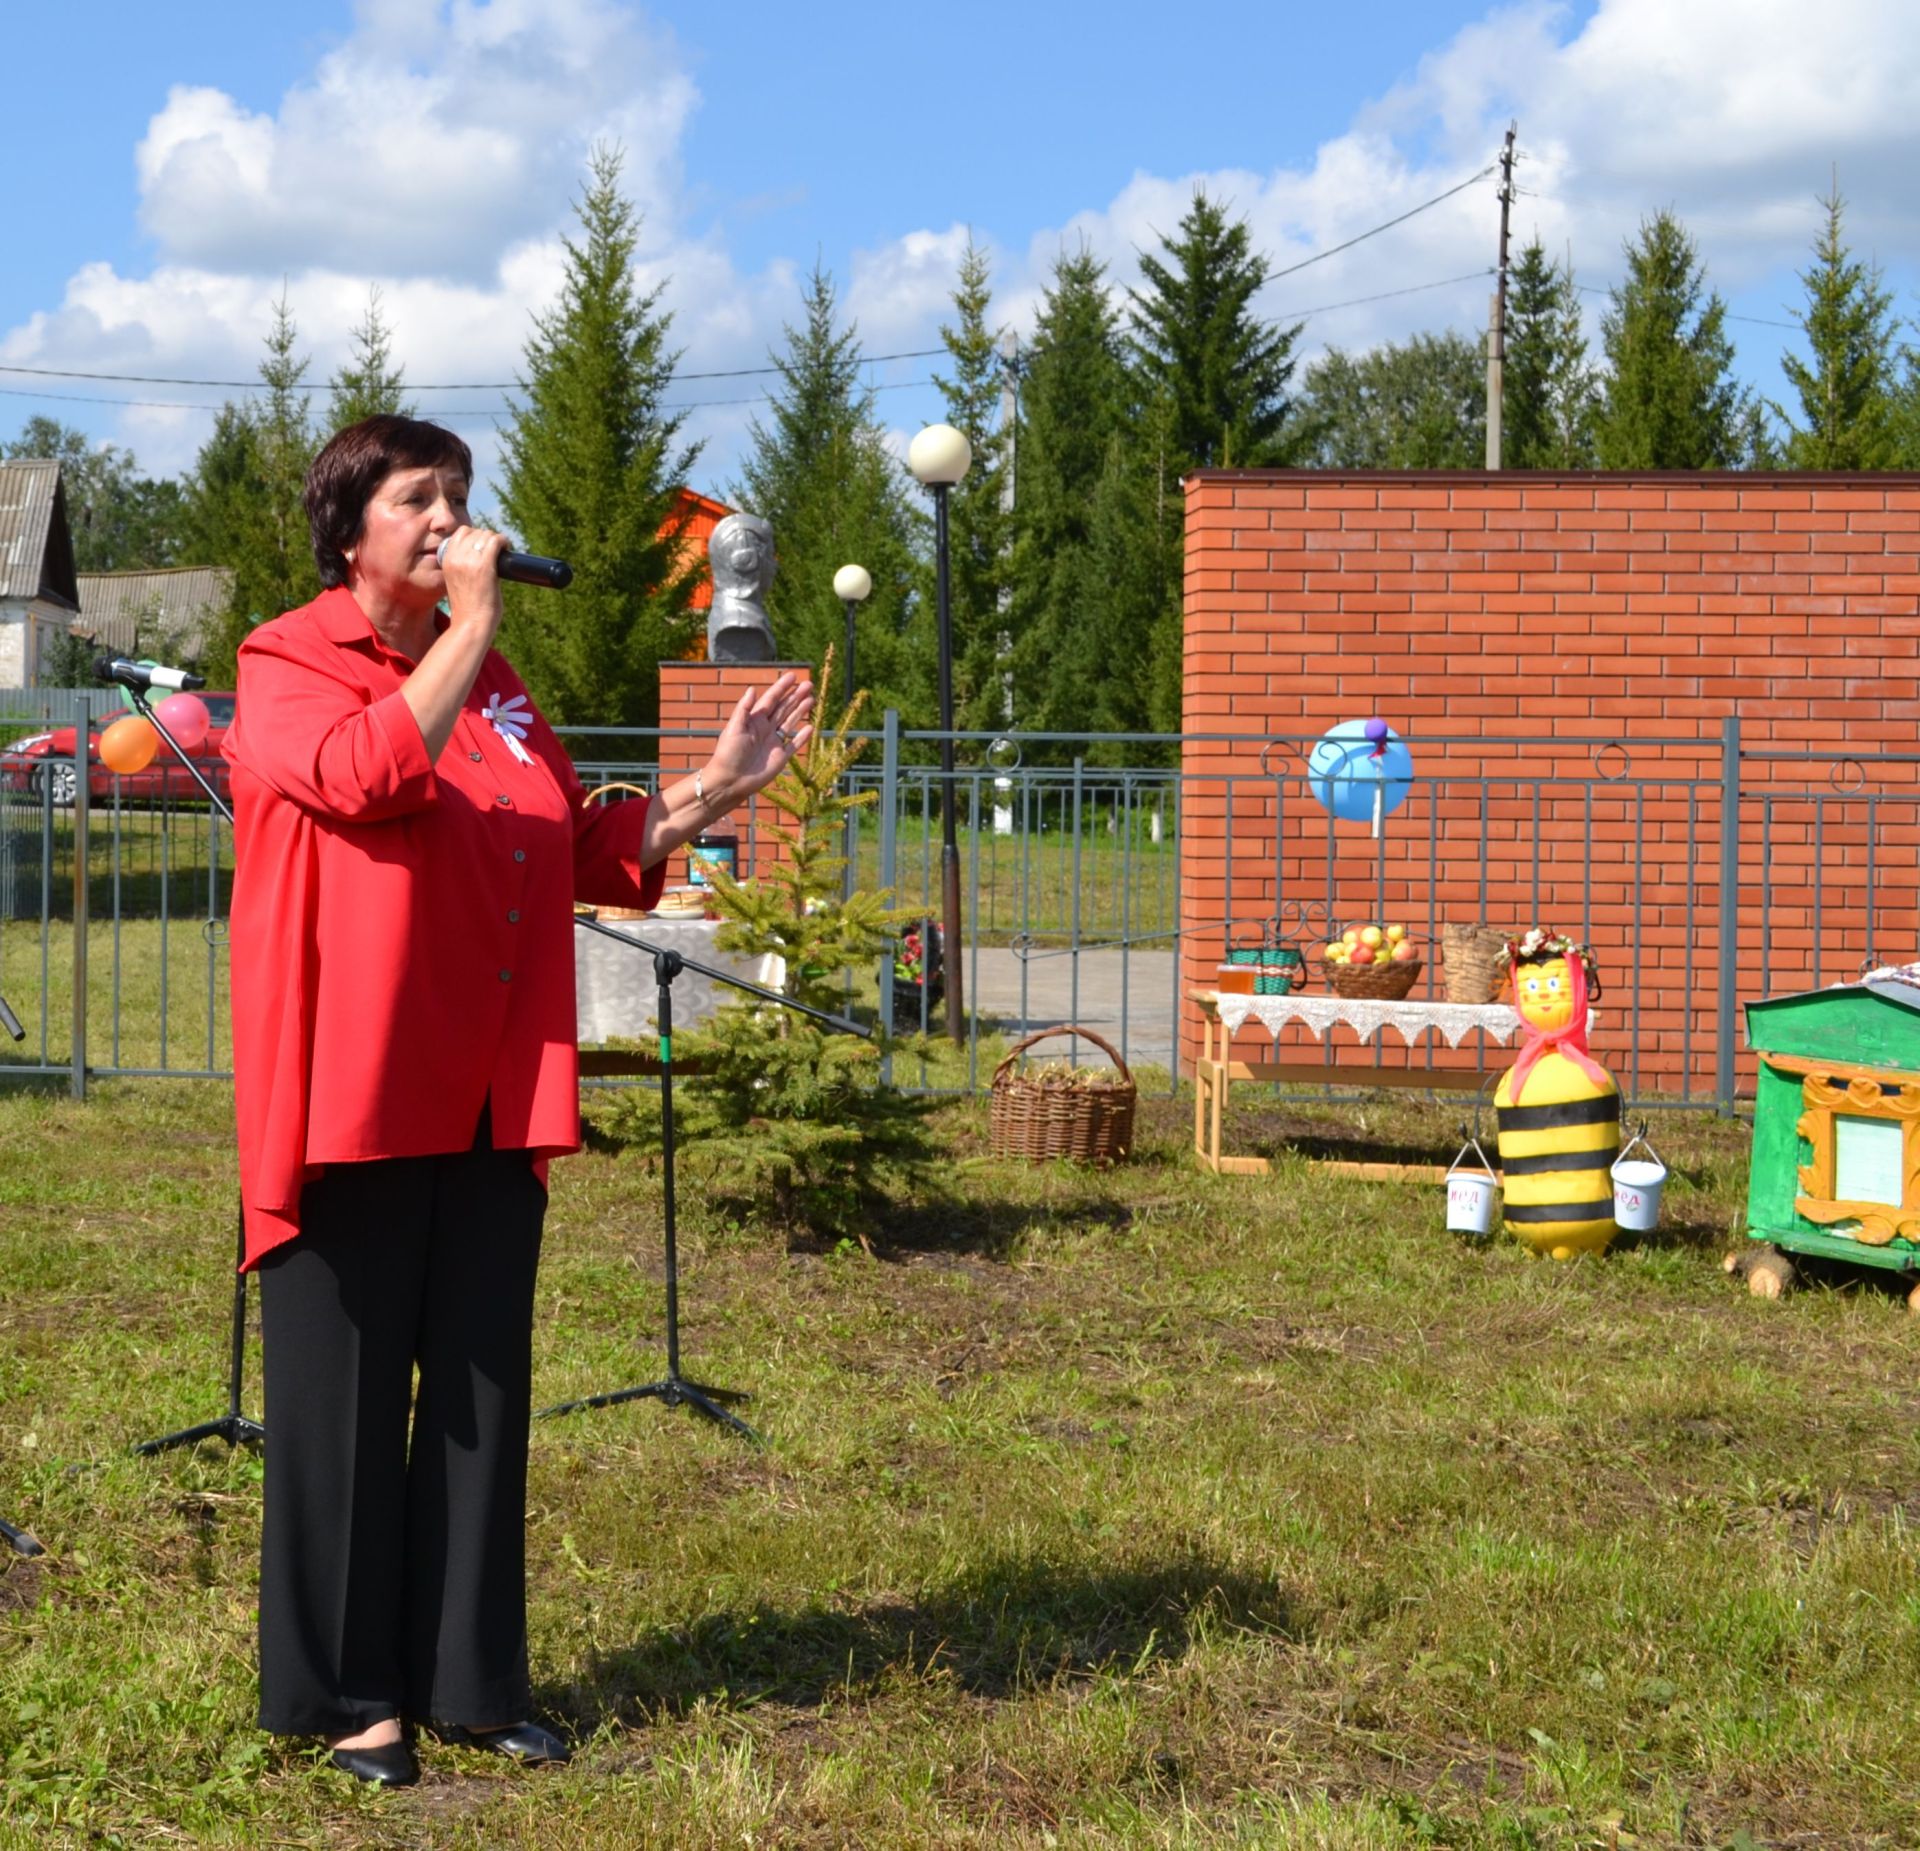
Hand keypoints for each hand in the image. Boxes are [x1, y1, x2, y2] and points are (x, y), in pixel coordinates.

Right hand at [436, 525, 509, 649]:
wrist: (470, 624)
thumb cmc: (467, 608)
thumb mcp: (457, 581)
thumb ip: (463, 566)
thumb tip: (480, 556)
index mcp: (446, 559)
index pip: (461, 534)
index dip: (475, 536)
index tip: (484, 546)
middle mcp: (456, 557)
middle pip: (474, 532)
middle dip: (486, 538)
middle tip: (495, 550)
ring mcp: (469, 561)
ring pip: (486, 534)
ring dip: (496, 540)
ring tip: (502, 549)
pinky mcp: (484, 566)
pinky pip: (496, 541)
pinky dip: (503, 541)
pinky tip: (507, 547)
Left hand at [704, 672, 813, 808]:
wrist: (730, 781)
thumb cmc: (728, 754)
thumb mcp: (733, 729)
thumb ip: (744, 709)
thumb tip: (753, 688)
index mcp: (754, 720)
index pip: (771, 699)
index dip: (782, 687)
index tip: (793, 676)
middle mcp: (765, 729)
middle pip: (784, 708)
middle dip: (796, 696)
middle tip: (809, 684)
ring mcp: (773, 743)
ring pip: (790, 722)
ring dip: (800, 711)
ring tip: (812, 699)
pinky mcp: (780, 758)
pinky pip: (794, 744)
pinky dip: (802, 737)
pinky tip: (810, 727)